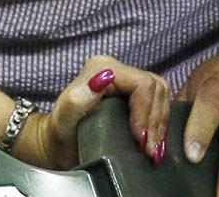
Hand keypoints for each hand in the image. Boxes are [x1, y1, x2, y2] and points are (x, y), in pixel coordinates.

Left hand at [17, 55, 170, 170]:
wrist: (58, 144)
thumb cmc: (60, 133)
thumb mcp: (64, 120)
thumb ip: (77, 100)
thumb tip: (100, 80)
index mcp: (101, 68)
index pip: (142, 83)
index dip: (146, 112)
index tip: (141, 139)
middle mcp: (115, 70)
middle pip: (155, 89)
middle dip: (155, 121)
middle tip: (149, 150)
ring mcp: (125, 82)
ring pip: (160, 96)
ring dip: (160, 125)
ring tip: (152, 150)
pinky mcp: (132, 97)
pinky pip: (158, 105)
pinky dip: (160, 125)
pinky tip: (154, 143)